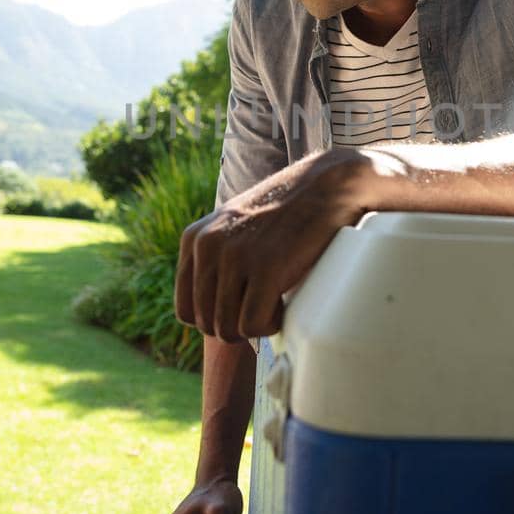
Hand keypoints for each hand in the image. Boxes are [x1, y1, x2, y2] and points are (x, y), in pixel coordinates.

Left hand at [176, 149, 372, 338]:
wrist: (330, 184)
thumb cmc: (288, 213)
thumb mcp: (236, 226)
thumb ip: (214, 256)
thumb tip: (208, 313)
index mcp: (194, 238)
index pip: (184, 309)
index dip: (216, 318)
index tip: (243, 306)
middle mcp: (208, 245)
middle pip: (206, 323)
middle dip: (237, 325)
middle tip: (265, 305)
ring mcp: (236, 255)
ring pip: (227, 329)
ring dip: (255, 326)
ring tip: (276, 302)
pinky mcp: (267, 266)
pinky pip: (252, 325)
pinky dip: (271, 326)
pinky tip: (285, 306)